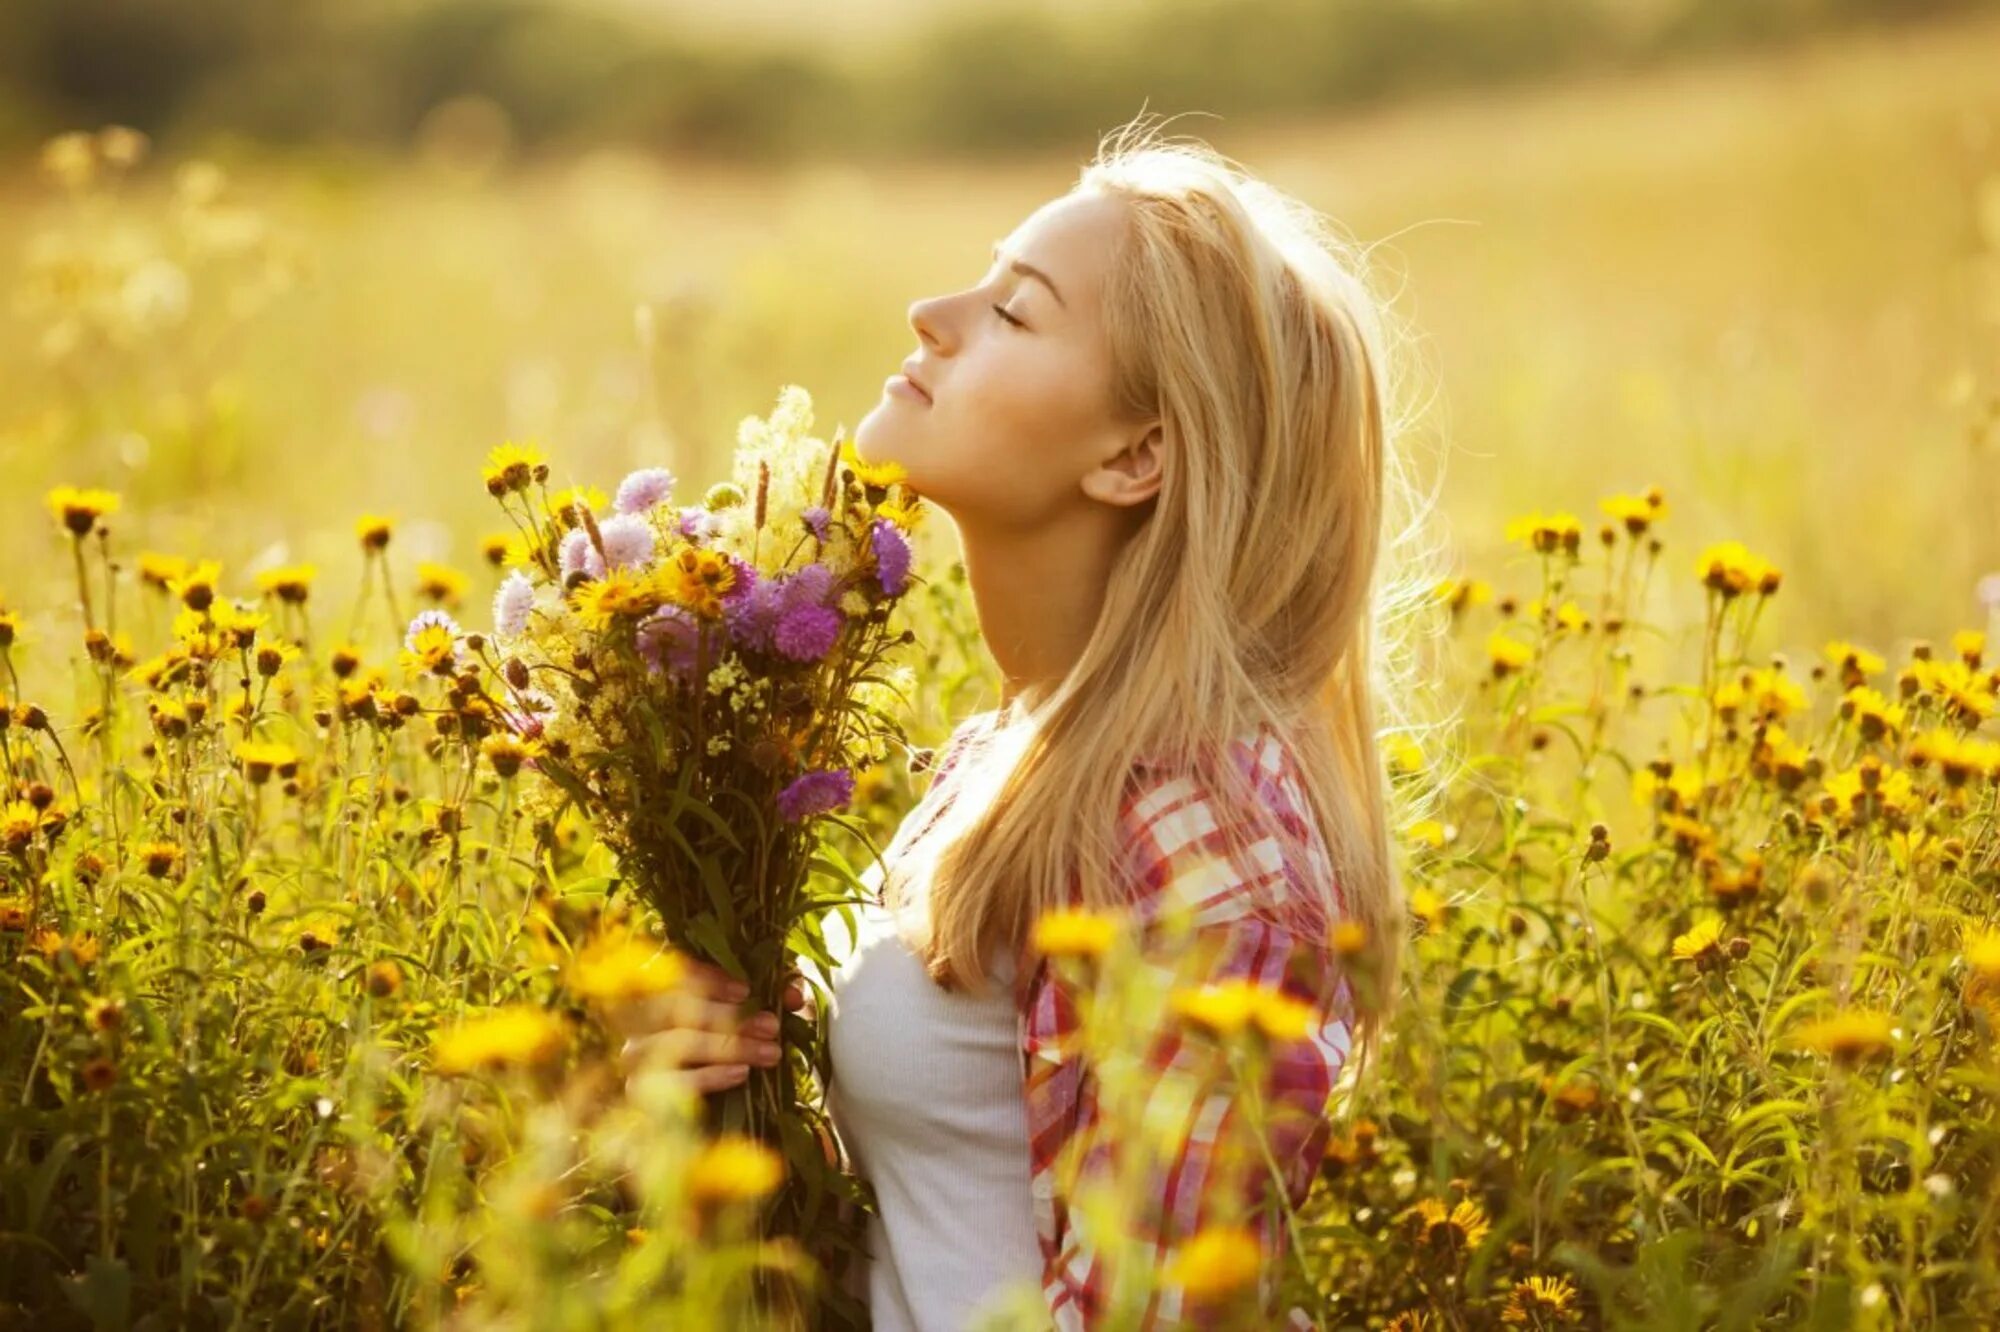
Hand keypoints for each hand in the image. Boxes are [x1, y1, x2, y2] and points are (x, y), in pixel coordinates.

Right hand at [606, 957, 813, 1097]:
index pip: (672, 974)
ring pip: (677, 1044)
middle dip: (729, 1016)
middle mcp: (637, 1017)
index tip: (746, 990)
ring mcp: (634, 1055)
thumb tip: (795, 992)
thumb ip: (765, 999)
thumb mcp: (742, 1018)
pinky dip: (709, 1076)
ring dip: (728, 1046)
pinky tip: (741, 1073)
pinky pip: (672, 1082)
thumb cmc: (718, 1050)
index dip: (708, 979)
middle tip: (771, 1025)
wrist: (687, 1116)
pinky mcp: (638, 1093)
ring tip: (769, 1053)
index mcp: (657, 988)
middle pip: (677, 1009)